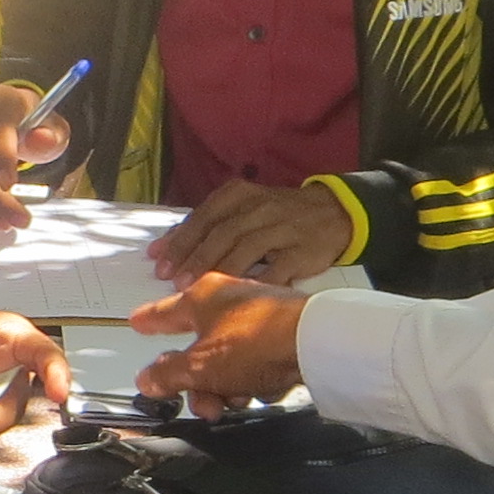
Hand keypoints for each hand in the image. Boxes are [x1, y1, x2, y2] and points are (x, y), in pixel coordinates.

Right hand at [128, 274, 308, 410]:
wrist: (316, 343)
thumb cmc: (256, 343)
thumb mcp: (199, 367)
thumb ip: (168, 374)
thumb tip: (147, 378)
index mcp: (201, 298)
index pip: (163, 312)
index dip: (147, 322)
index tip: (137, 324)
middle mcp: (227, 300)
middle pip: (197, 348)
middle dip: (198, 384)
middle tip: (204, 404)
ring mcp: (255, 315)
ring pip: (226, 359)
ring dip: (226, 386)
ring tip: (237, 399)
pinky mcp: (280, 331)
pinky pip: (254, 361)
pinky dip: (253, 378)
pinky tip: (261, 388)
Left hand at [149, 177, 353, 285]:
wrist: (335, 212)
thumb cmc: (278, 215)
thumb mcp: (244, 208)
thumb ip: (209, 225)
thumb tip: (167, 248)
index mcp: (240, 195)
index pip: (204, 216)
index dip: (180, 239)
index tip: (158, 261)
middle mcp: (260, 208)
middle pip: (221, 232)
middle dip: (194, 257)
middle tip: (173, 280)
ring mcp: (283, 228)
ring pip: (245, 248)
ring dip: (218, 270)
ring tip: (197, 289)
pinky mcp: (303, 250)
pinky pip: (277, 269)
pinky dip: (257, 283)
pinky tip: (238, 298)